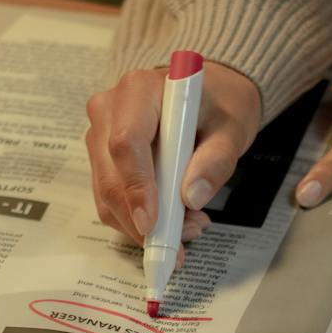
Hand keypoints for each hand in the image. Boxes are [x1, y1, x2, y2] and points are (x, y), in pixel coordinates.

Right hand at [84, 60, 261, 243]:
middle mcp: (110, 110)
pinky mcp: (102, 158)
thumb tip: (191, 197)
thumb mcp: (231, 129)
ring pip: (108, 194)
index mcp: (139, 90)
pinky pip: (111, 198)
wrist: (207, 97)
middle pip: (111, 176)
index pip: (126, 143)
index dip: (137, 187)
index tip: (151, 223)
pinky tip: (174, 218)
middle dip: (142, 219)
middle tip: (182, 241)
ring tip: (189, 226)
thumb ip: (215, 161)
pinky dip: (138, 218)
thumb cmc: (218, 106)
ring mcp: (100, 134)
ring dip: (143, 224)